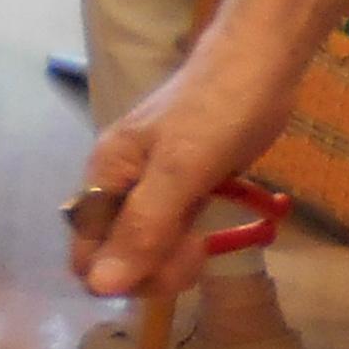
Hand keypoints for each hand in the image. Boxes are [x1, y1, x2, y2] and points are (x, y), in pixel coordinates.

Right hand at [68, 13, 308, 296]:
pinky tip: (213, 232)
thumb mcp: (180, 170)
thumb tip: (99, 287)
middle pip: (117, 257)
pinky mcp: (184, 187)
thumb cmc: (218, 109)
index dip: (120, 275)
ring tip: (206, 238)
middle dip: (154, 267)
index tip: (164, 265)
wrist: (262, 61)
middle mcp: (120, 185)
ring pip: (148, 248)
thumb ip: (142, 227)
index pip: (86, 253)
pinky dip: (190, 241)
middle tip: (195, 249)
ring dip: (175, 258)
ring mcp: (153, 188)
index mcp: (105, 176)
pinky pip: (172, 232)